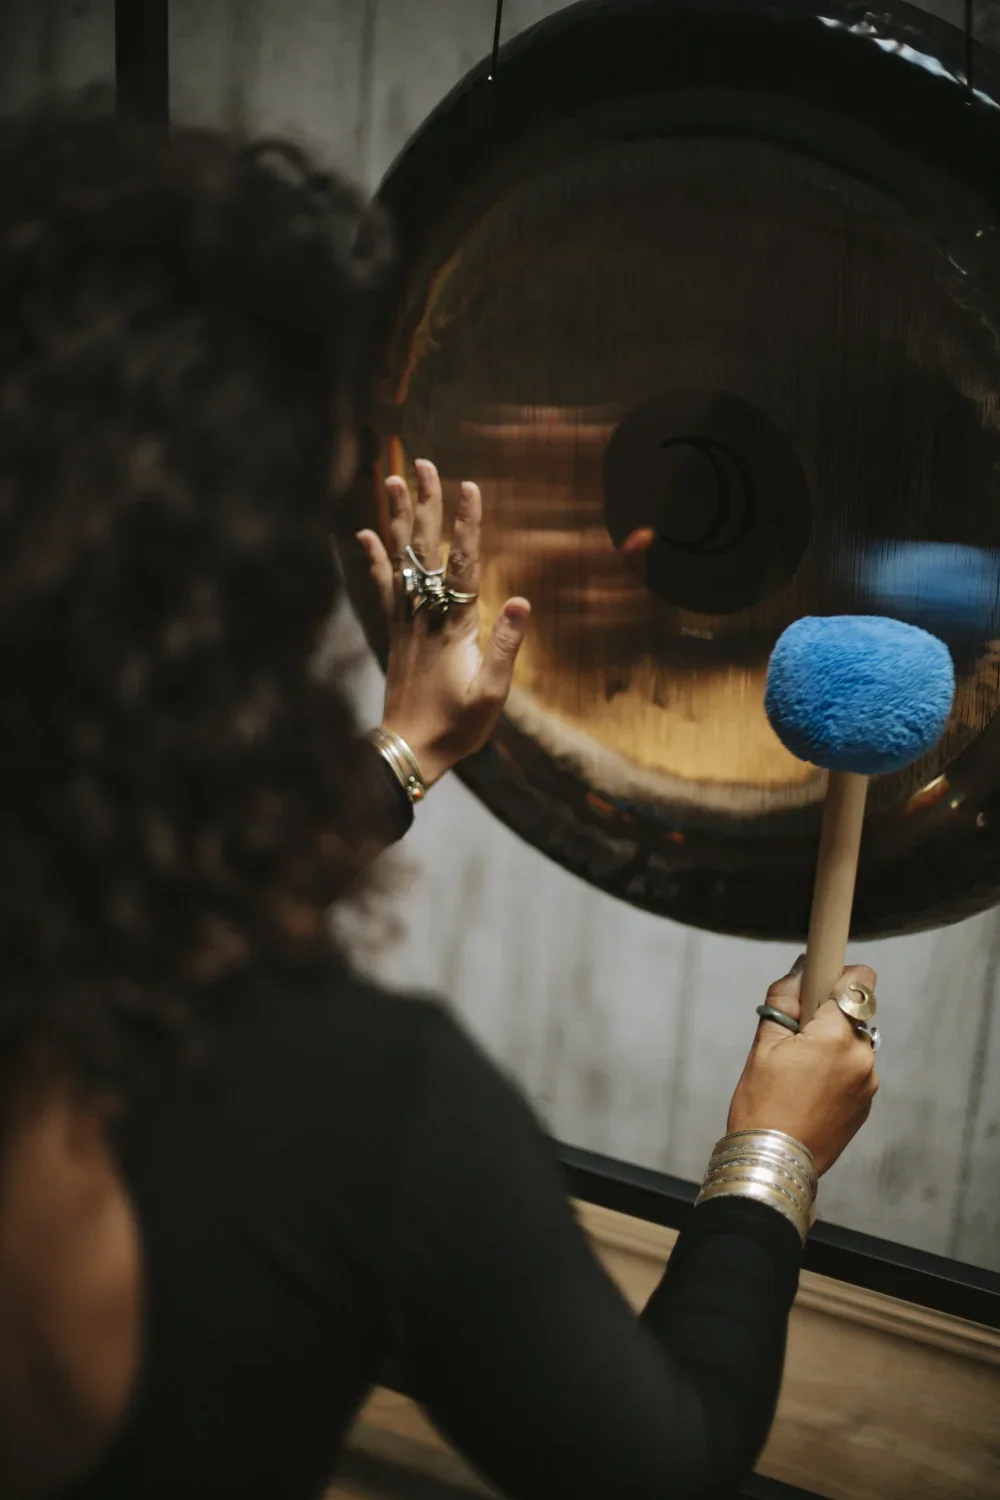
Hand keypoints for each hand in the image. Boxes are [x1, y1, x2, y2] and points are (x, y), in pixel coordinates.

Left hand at [356, 460, 529, 787]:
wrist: (409, 749)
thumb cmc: (456, 726)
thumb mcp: (491, 693)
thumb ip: (505, 647)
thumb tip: (520, 600)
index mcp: (453, 626)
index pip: (462, 564)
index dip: (466, 524)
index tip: (468, 486)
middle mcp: (425, 615)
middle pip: (426, 549)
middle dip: (427, 504)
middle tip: (423, 463)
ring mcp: (406, 621)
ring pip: (402, 559)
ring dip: (399, 518)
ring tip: (393, 480)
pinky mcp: (395, 632)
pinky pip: (383, 587)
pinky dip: (373, 558)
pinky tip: (365, 533)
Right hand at [727, 959, 878, 1176]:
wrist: (773, 1164)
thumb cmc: (762, 1109)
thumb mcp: (763, 1046)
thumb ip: (784, 1000)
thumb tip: (800, 973)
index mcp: (837, 1037)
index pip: (860, 981)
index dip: (838, 975)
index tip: (819, 980)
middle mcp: (863, 1057)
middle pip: (853, 1012)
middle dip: (826, 1016)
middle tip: (793, 1038)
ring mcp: (868, 1083)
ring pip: (853, 1042)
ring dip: (831, 1044)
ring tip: (798, 1071)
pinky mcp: (866, 1103)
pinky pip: (854, 1070)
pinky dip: (835, 1070)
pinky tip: (807, 1089)